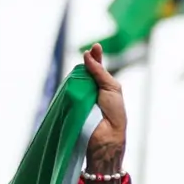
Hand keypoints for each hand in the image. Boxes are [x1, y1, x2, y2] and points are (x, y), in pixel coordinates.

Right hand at [81, 43, 127, 172]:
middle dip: (87, 61)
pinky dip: (71, 83)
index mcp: (104, 87)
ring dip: (79, 72)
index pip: (98, 68)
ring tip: (84, 65)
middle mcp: (92, 90)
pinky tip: (74, 77)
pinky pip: (68, 90)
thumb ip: (99, 72)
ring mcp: (81, 97)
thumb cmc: (114, 114)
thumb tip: (87, 56)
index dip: (96, 57)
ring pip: (76, 79)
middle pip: (86, 71)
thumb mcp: (111, 88)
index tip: (95, 47)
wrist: (106, 137)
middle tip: (88, 51)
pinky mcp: (71, 103)